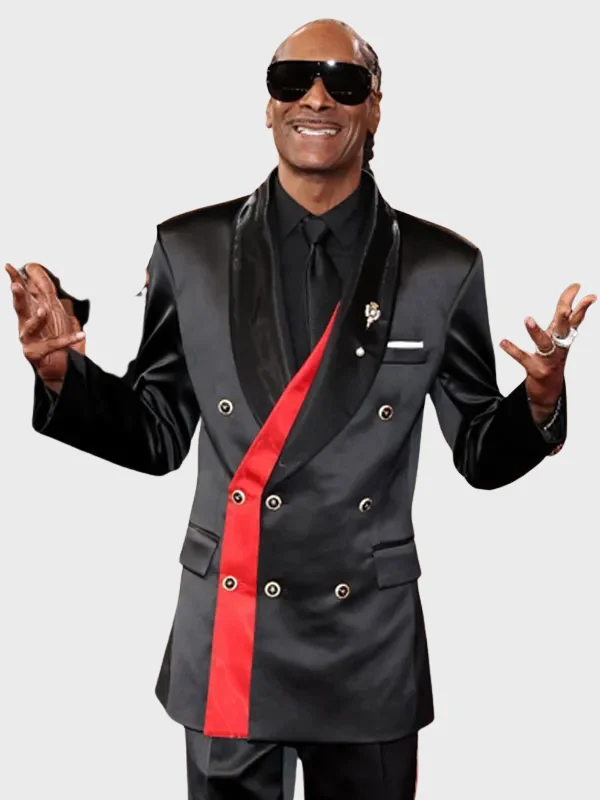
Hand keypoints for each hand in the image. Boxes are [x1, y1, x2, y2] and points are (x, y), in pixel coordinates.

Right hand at [5, 262, 85, 387]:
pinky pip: (53, 345)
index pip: (23, 294)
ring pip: (29, 327)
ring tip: (43, 310)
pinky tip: (80, 335)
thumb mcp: (54, 310)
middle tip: (16, 286)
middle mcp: (26, 324)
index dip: (15, 280)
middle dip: (18, 297)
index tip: (9, 267)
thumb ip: (46, 292)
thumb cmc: (54, 337)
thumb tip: (37, 271)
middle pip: (20, 308)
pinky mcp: (35, 353)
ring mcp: (28, 339)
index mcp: (30, 312)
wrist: (60, 365)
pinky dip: (68, 339)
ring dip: (36, 318)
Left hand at [500, 283, 595, 421]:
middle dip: (564, 317)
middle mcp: (559, 347)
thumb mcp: (559, 338)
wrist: (549, 389)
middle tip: (564, 307)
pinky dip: (513, 350)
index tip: (577, 287)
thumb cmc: (552, 359)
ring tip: (527, 319)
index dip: (577, 303)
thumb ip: (563, 320)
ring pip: (544, 344)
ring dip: (535, 332)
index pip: (574, 317)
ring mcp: (548, 359)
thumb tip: (573, 302)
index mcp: (564, 337)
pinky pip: (523, 358)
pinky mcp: (535, 370)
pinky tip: (503, 342)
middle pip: (563, 329)